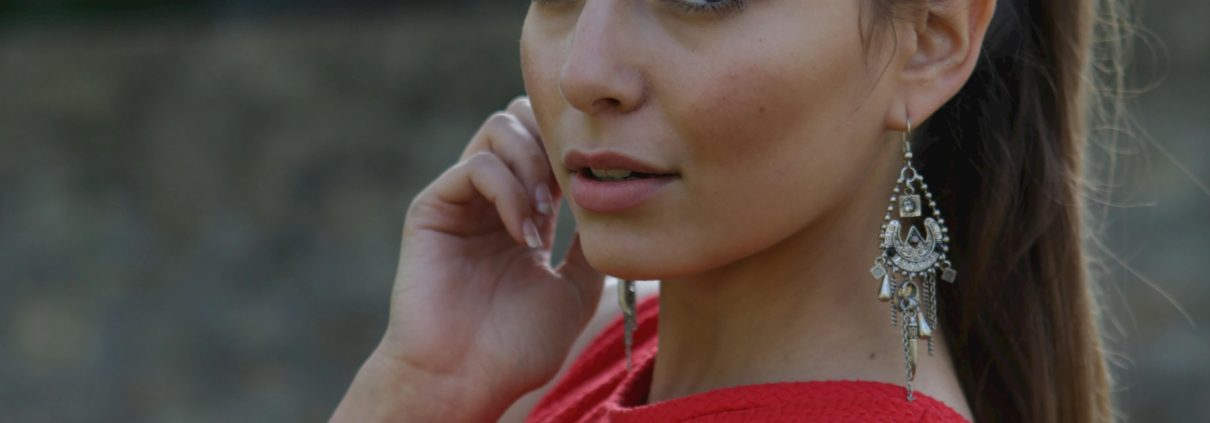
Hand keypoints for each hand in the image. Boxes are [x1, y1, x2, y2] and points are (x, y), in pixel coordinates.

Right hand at [334, 96, 604, 421]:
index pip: (549, 144)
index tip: (600, 186)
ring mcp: (460, 198)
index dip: (578, 150)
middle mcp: (490, 196)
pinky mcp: (433, 207)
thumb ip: (591, 243)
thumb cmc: (516, 346)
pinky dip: (509, 190)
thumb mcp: (575, 289)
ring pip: (501, 128)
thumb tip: (621, 203)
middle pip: (523, 118)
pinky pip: (478, 166)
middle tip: (571, 192)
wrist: (466, 379)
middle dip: (555, 143)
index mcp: (523, 211)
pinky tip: (524, 232)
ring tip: (546, 216)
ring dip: (535, 164)